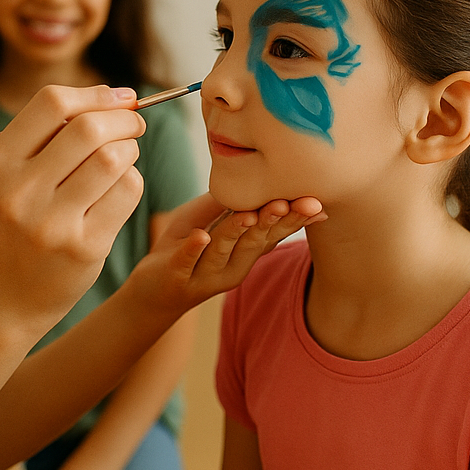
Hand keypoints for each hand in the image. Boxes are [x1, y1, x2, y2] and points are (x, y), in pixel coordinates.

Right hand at [0, 85, 146, 319]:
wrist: (7, 291)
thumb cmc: (22, 217)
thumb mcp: (15, 172)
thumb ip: (55, 132)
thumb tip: (122, 97)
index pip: (53, 102)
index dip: (95, 94)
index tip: (120, 99)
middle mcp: (20, 190)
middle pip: (89, 128)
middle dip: (124, 119)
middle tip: (134, 125)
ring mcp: (51, 222)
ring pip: (114, 159)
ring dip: (130, 149)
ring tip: (124, 157)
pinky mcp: (84, 248)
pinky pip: (127, 192)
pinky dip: (133, 181)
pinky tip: (119, 189)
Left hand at [129, 193, 324, 316]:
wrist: (154, 290)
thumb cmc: (188, 247)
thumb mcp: (211, 220)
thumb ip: (234, 203)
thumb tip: (263, 178)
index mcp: (246, 253)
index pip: (273, 234)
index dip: (294, 220)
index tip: (315, 203)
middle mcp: (232, 266)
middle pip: (255, 242)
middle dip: (273, 222)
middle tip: (288, 204)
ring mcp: (205, 274)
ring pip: (223, 250)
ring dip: (236, 232)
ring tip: (248, 215)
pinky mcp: (177, 276)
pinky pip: (186, 261)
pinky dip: (193, 249)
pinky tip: (200, 237)